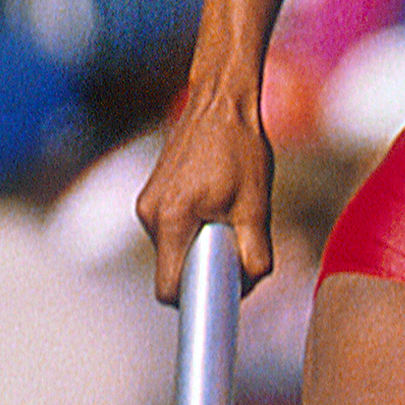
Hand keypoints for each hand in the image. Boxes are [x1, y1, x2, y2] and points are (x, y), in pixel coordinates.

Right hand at [135, 90, 273, 303]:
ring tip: (230, 216)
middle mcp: (151, 214)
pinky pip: (172, 229)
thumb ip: (255, 254)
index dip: (194, 302)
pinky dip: (194, 229)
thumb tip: (248, 287)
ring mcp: (148, 202)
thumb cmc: (241, 150)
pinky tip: (218, 205)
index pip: (169, 289)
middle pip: (173, 270)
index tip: (221, 297)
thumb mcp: (257, 207)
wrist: (220, 102)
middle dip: (204, 269)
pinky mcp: (152, 193)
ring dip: (201, 246)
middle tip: (238, 249)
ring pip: (174, 249)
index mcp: (172, 220)